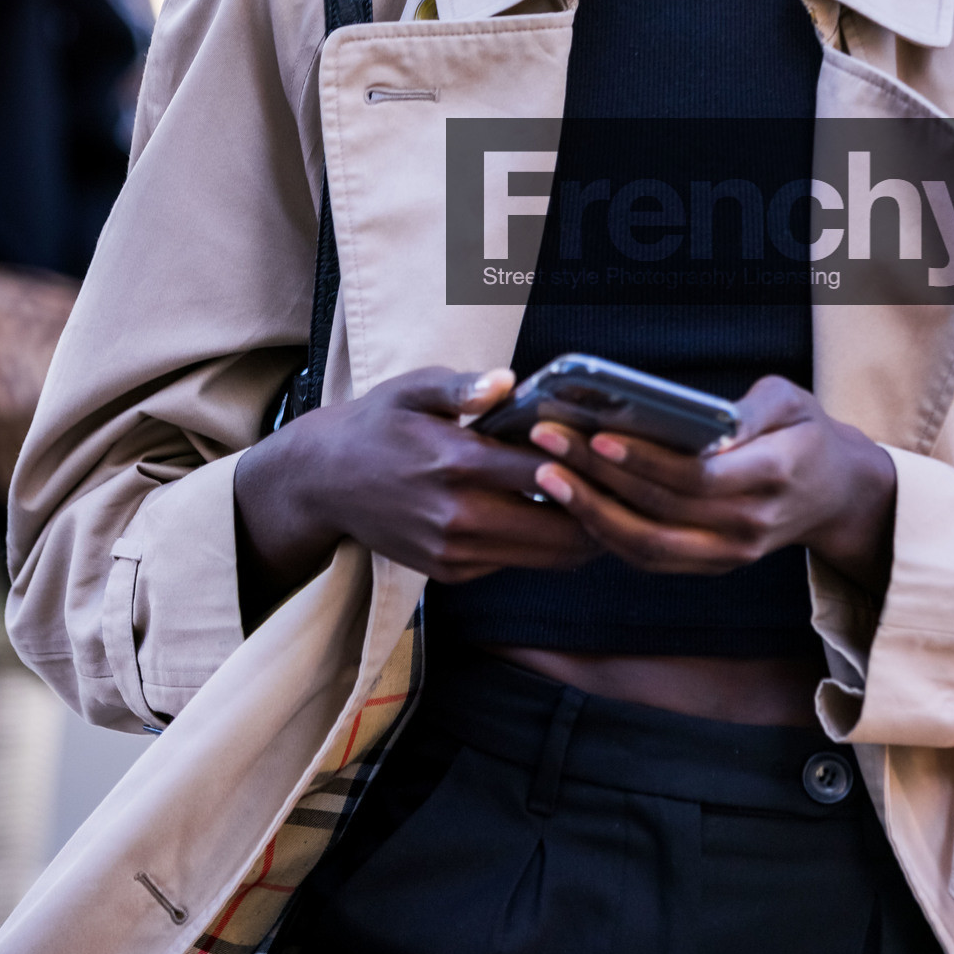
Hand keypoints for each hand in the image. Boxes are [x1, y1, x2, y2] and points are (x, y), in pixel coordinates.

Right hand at [233, 367, 594, 621]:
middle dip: (600, 509)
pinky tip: (559, 518)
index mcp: (456, 464)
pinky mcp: (451, 572)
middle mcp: (458, 517)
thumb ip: (463, 386)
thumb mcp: (414, 388)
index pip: (545, 472)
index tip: (616, 450)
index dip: (587, 463)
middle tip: (629, 488)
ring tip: (607, 504)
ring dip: (580, 534)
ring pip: (545, 556)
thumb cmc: (379, 424)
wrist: (325, 481)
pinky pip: (515, 563)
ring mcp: (454, 551)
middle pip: (560, 529)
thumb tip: (508, 381)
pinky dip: (542, 545)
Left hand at [526, 375, 895, 602]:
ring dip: (591, 514)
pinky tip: (574, 502)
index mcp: (772, 477)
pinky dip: (607, 534)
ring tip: (549, 476)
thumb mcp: (791, 401)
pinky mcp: (711, 566)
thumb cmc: (803, 435)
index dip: (643, 462)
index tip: (597, 436)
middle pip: (659, 513)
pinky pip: (650, 559)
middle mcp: (748, 526)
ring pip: (647, 548)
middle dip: (598, 478)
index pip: (696, 478)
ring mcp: (730, 554)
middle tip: (549, 445)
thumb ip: (751, 408)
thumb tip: (701, 417)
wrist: (834, 494)